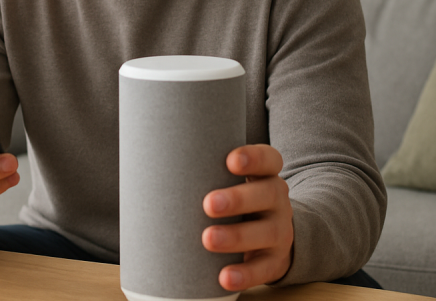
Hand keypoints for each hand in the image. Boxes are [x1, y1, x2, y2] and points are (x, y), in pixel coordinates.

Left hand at [201, 145, 292, 290]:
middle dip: (238, 199)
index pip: (269, 160)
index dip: (254, 158)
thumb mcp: (228, 183)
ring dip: (237, 236)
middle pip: (267, 194)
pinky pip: (263, 269)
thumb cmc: (235, 202)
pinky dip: (245, 274)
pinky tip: (224, 277)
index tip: (231, 161)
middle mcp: (277, 201)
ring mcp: (279, 231)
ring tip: (208, 239)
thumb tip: (156, 169)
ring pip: (267, 232)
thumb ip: (206, 174)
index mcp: (265, 175)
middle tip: (208, 204)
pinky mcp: (275, 261)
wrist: (269, 237)